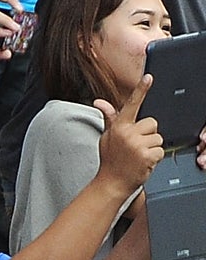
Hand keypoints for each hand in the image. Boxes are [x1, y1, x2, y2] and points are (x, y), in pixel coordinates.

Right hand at [94, 73, 164, 192]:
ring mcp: (137, 144)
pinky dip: (155, 158)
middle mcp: (128, 132)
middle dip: (149, 134)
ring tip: (140, 155)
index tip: (148, 77)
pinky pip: (160, 151)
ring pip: (158, 138)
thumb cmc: (110, 158)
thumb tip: (99, 102)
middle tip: (138, 145)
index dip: (141, 89)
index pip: (132, 103)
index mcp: (118, 125)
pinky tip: (144, 162)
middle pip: (152, 123)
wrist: (112, 181)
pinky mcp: (147, 156)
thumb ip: (109, 118)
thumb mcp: (107, 136)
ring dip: (153, 147)